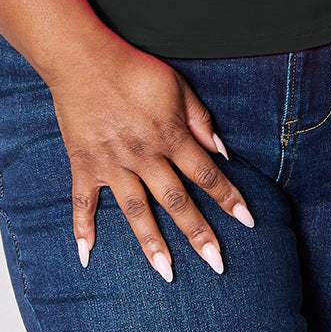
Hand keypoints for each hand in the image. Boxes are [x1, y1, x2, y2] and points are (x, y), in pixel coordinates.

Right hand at [45, 32, 255, 282]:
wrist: (84, 58)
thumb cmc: (135, 69)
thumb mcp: (178, 86)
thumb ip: (200, 120)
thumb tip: (222, 152)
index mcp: (170, 136)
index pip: (207, 174)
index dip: (229, 197)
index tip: (248, 222)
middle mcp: (144, 155)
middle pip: (176, 201)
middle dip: (199, 234)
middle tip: (217, 265)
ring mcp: (112, 163)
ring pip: (136, 211)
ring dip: (152, 244)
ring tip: (167, 273)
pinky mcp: (85, 163)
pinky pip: (83, 202)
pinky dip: (82, 229)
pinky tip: (86, 256)